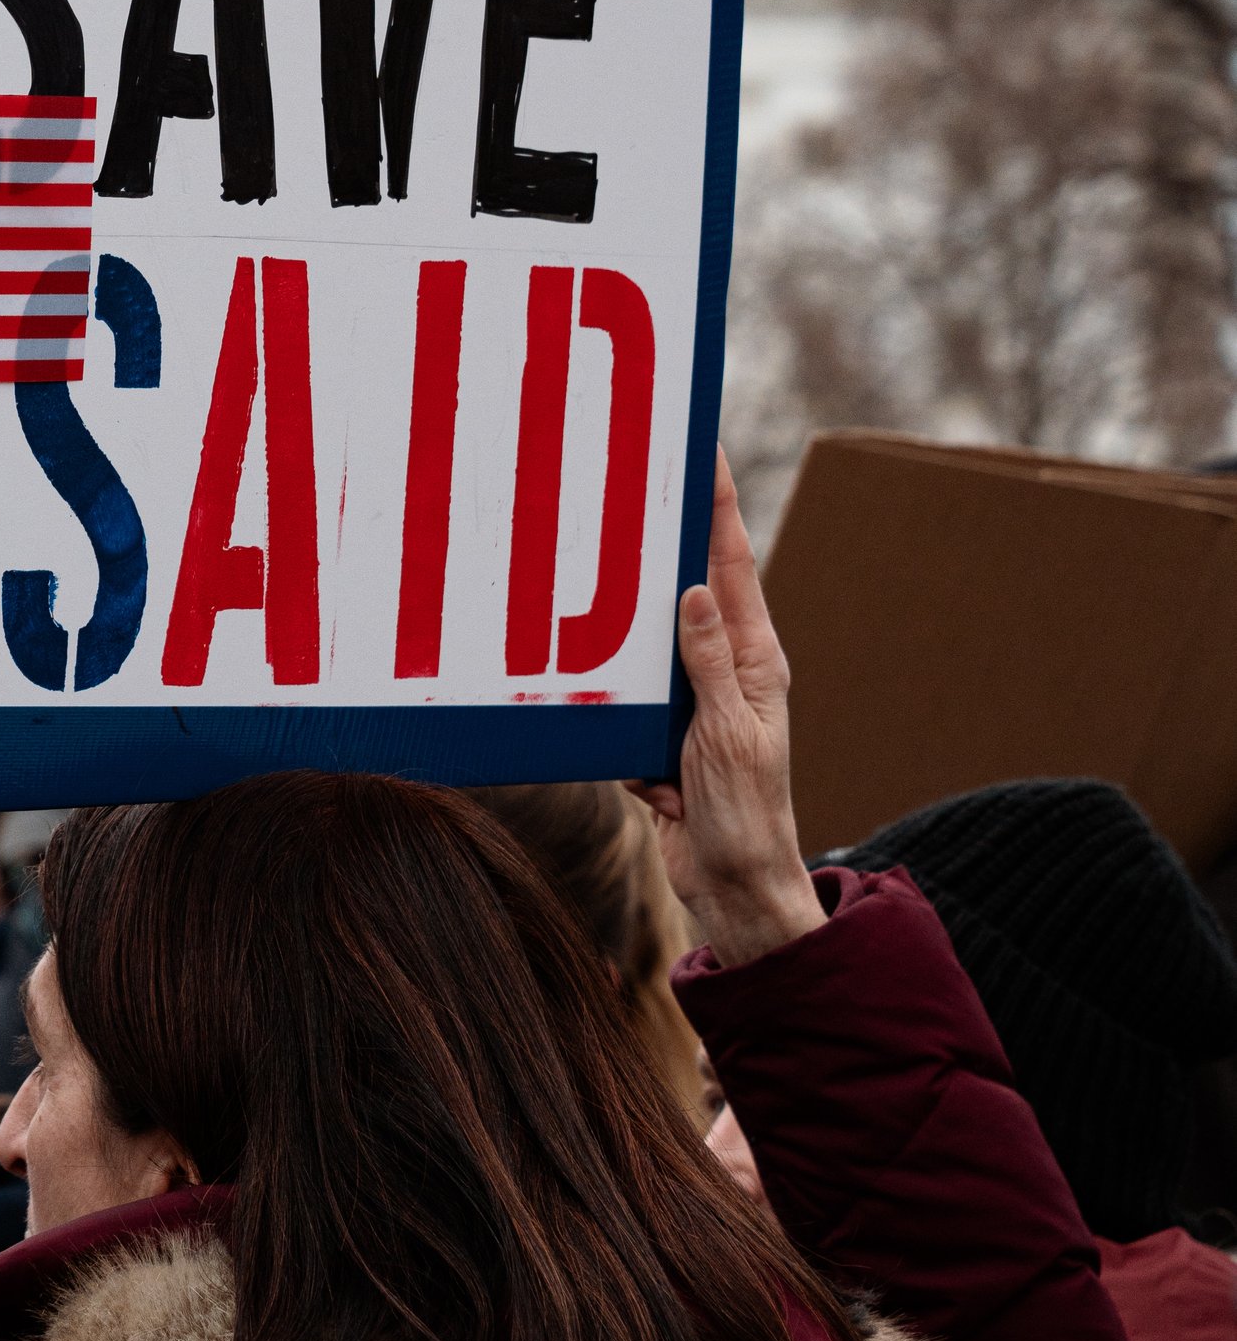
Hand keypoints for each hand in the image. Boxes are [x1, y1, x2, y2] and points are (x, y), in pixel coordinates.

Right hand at [631, 449, 824, 968]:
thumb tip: (695, 590)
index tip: (706, 449)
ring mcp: (692, 702)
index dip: (718, 506)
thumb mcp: (728, 737)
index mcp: (754, 660)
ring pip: (645, 642)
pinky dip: (609, 698)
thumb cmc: (746, 817)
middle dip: (662, 542)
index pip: (732, 566)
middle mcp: (724, 671)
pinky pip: (625, 699)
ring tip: (586, 569)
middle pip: (687, 589)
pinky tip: (589, 689)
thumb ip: (709, 665)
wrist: (732, 891)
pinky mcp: (662, 737)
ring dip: (620, 621)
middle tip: (630, 483)